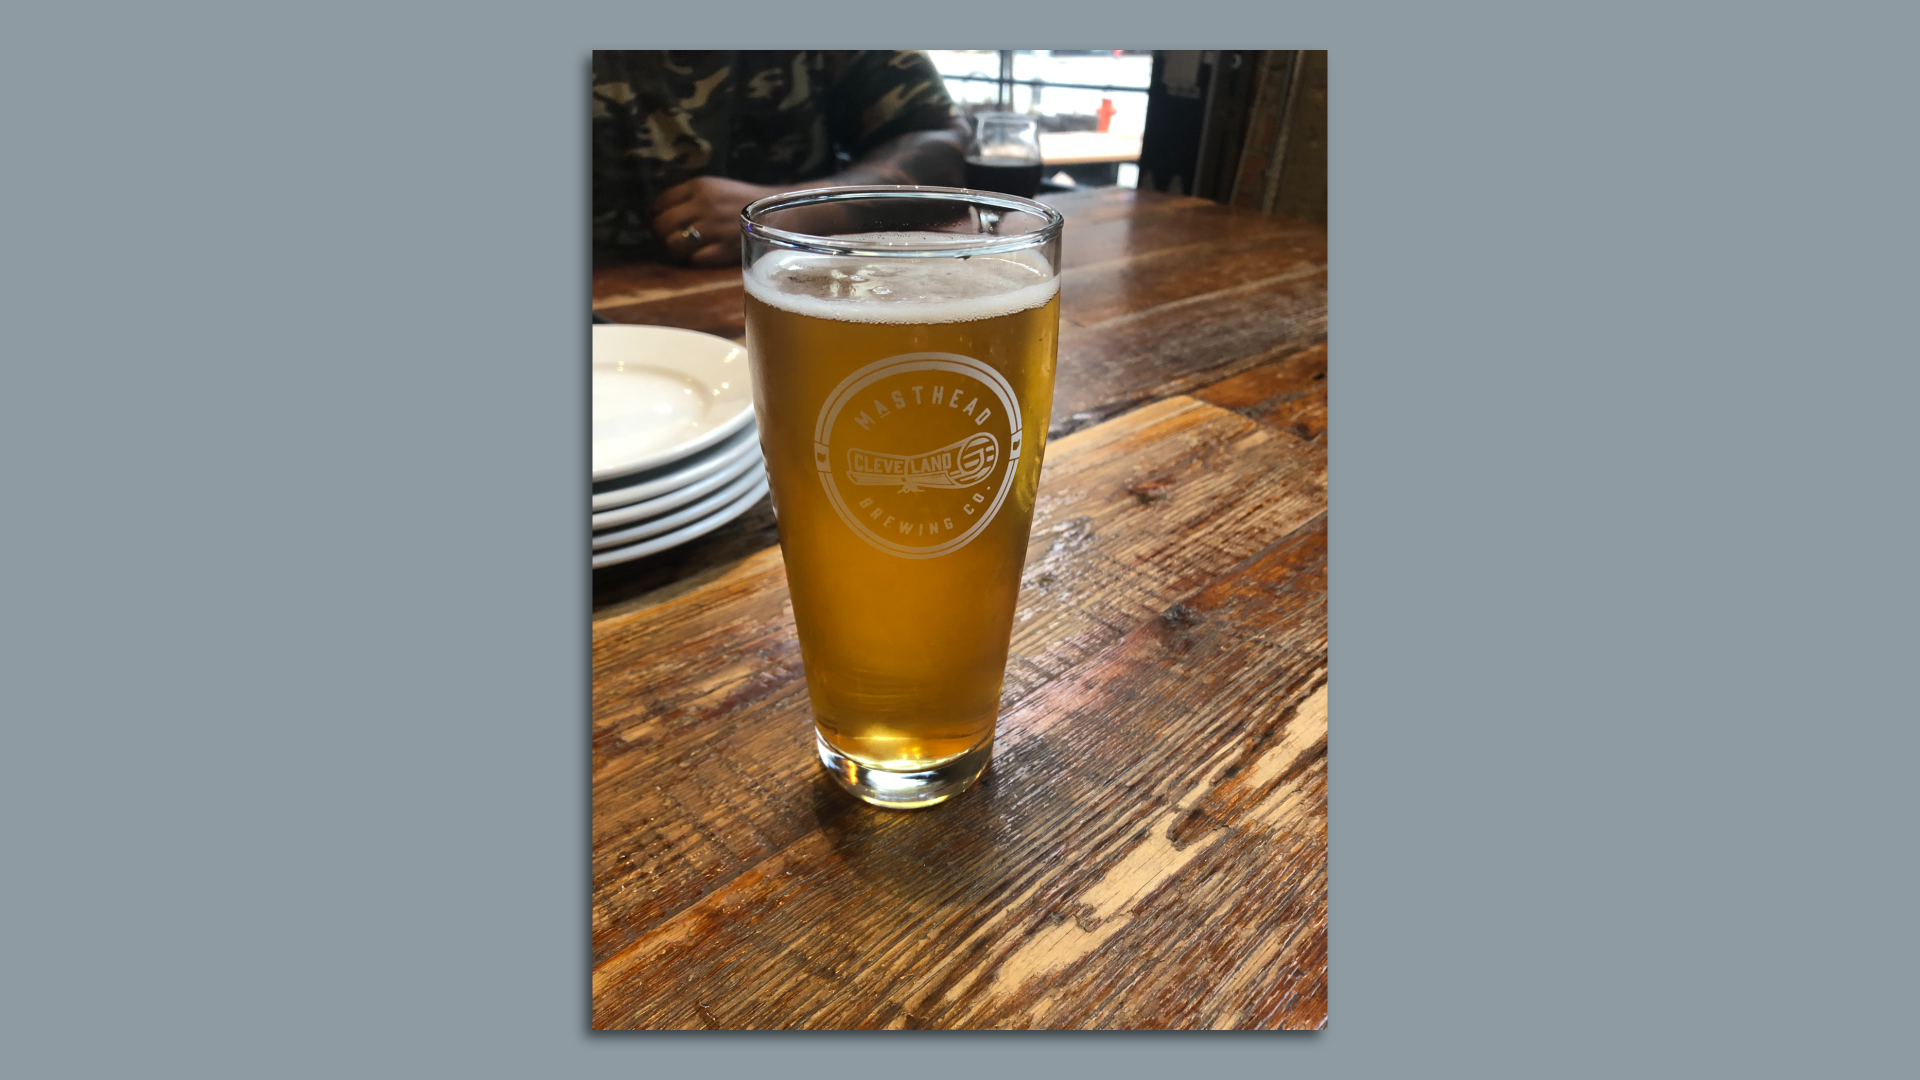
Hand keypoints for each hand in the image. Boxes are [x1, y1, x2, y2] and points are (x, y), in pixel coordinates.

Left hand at [649, 177, 780, 266]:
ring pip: (672, 244)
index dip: (651, 217)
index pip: (658, 204)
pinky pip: (692, 259)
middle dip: (657, 235)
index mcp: (699, 187)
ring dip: (670, 249)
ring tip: (676, 250)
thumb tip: (657, 213)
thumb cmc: (741, 201)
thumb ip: (687, 197)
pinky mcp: (723, 251)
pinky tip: (695, 256)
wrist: (778, 214)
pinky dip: (690, 260)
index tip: (654, 223)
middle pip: (661, 225)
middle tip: (664, 239)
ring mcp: (713, 230)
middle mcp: (703, 206)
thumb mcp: (714, 187)